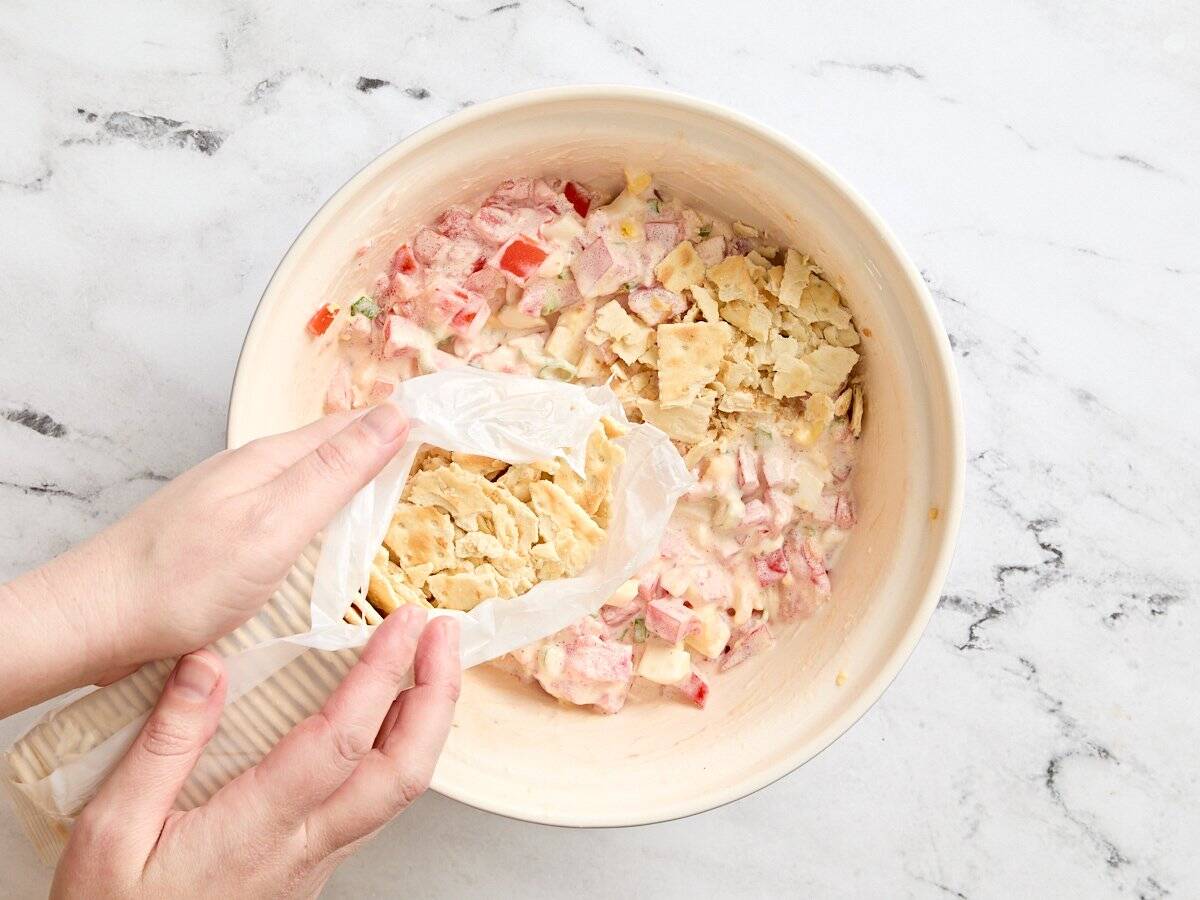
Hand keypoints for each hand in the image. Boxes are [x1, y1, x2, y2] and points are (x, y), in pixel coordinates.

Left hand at [0, 404, 409, 713]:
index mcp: (271, 458)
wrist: (94, 621)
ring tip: (404, 492)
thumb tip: (394, 418)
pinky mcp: (222, 533)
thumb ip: (334, 472)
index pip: (356, 424)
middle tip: (445, 459)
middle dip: (388, 447)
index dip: (406, 424)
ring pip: (312, 478)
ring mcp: (234, 500)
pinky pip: (291, 508)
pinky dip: (327, 512)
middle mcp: (253, 469)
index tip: (456, 425)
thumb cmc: (180, 581)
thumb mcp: (274, 526)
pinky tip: (334, 537)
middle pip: (335, 447)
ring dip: (359, 478)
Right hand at [52, 605, 459, 898]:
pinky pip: (377, 800)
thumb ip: (163, 746)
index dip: (382, 674)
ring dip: (426, 718)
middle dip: (437, 694)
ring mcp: (317, 858)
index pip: (342, 740)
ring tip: (429, 660)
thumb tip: (207, 666)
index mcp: (257, 828)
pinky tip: (389, 717)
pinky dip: (399, 745)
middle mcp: (305, 845)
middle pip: (404, 770)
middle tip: (443, 632)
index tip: (403, 622)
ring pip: (399, 788)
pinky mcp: (314, 864)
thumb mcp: (111, 831)